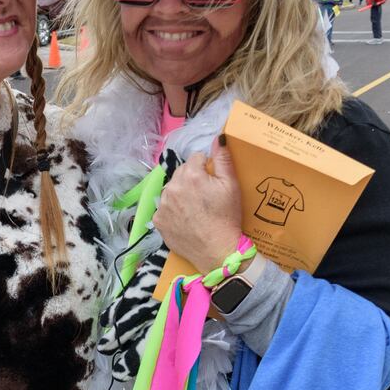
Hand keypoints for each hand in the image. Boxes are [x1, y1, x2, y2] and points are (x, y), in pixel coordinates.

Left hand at [153, 138, 242, 271]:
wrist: (217, 251)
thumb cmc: (227, 218)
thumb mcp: (231, 185)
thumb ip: (223, 159)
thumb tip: (217, 137)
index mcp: (190, 175)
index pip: (195, 158)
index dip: (206, 168)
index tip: (213, 182)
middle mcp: (172, 187)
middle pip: (181, 172)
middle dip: (192, 179)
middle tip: (205, 196)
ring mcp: (163, 205)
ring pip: (172, 189)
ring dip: (181, 193)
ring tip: (195, 208)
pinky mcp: (158, 220)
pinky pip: (165, 207)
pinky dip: (173, 210)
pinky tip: (186, 218)